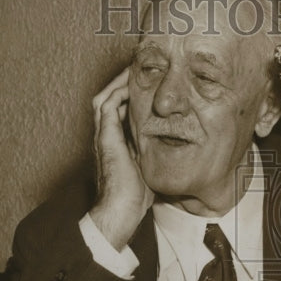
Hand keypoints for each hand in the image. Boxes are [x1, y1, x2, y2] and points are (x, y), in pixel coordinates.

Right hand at [89, 67, 152, 249]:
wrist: (122, 210)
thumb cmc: (137, 195)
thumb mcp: (151, 165)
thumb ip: (157, 151)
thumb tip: (178, 142)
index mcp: (116, 141)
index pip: (119, 110)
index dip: (130, 95)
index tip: (148, 84)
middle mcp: (106, 135)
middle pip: (108, 98)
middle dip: (123, 82)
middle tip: (140, 70)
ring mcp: (103, 135)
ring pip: (104, 96)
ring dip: (118, 82)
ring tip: (134, 70)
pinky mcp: (105, 137)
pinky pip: (106, 105)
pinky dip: (116, 92)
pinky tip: (131, 84)